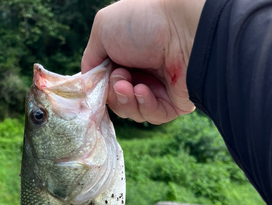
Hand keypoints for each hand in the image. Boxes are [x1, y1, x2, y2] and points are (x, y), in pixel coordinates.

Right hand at [81, 0, 204, 124]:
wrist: (183, 30)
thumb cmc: (144, 22)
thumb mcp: (103, 29)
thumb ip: (90, 59)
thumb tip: (87, 83)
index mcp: (127, 54)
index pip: (107, 81)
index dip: (100, 86)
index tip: (97, 83)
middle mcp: (143, 71)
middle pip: (117, 100)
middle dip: (113, 94)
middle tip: (119, 80)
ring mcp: (159, 88)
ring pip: (132, 111)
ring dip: (126, 101)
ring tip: (129, 85)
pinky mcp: (174, 104)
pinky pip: (151, 116)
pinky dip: (143, 105)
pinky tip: (143, 91)